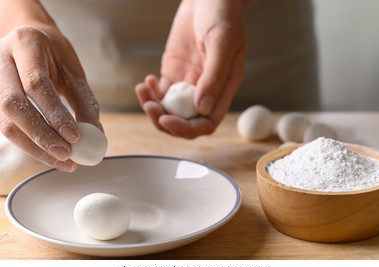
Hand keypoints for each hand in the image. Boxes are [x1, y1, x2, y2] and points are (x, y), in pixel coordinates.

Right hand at [0, 25, 100, 170]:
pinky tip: (49, 155)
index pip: (36, 84)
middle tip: (67, 155)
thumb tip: (96, 135)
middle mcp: (0, 61)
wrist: (28, 39)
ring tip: (63, 162)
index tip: (75, 137)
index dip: (55, 114)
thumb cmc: (55, 55)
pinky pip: (6, 127)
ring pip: (5, 121)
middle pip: (14, 105)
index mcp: (25, 45)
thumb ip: (84, 101)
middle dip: (42, 136)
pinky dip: (29, 145)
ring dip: (34, 147)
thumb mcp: (73, 70)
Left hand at [136, 0, 246, 138]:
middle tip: (150, 107)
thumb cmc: (222, 14)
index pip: (207, 122)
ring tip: (143, 91)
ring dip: (154, 108)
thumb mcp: (222, 42)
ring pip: (170, 110)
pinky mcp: (175, 74)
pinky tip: (147, 82)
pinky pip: (161, 94)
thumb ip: (214, 75)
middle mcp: (206, 91)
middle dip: (165, 121)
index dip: (187, 128)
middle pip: (186, 121)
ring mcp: (189, 84)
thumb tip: (202, 107)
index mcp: (223, 88)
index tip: (167, 119)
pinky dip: (150, 93)